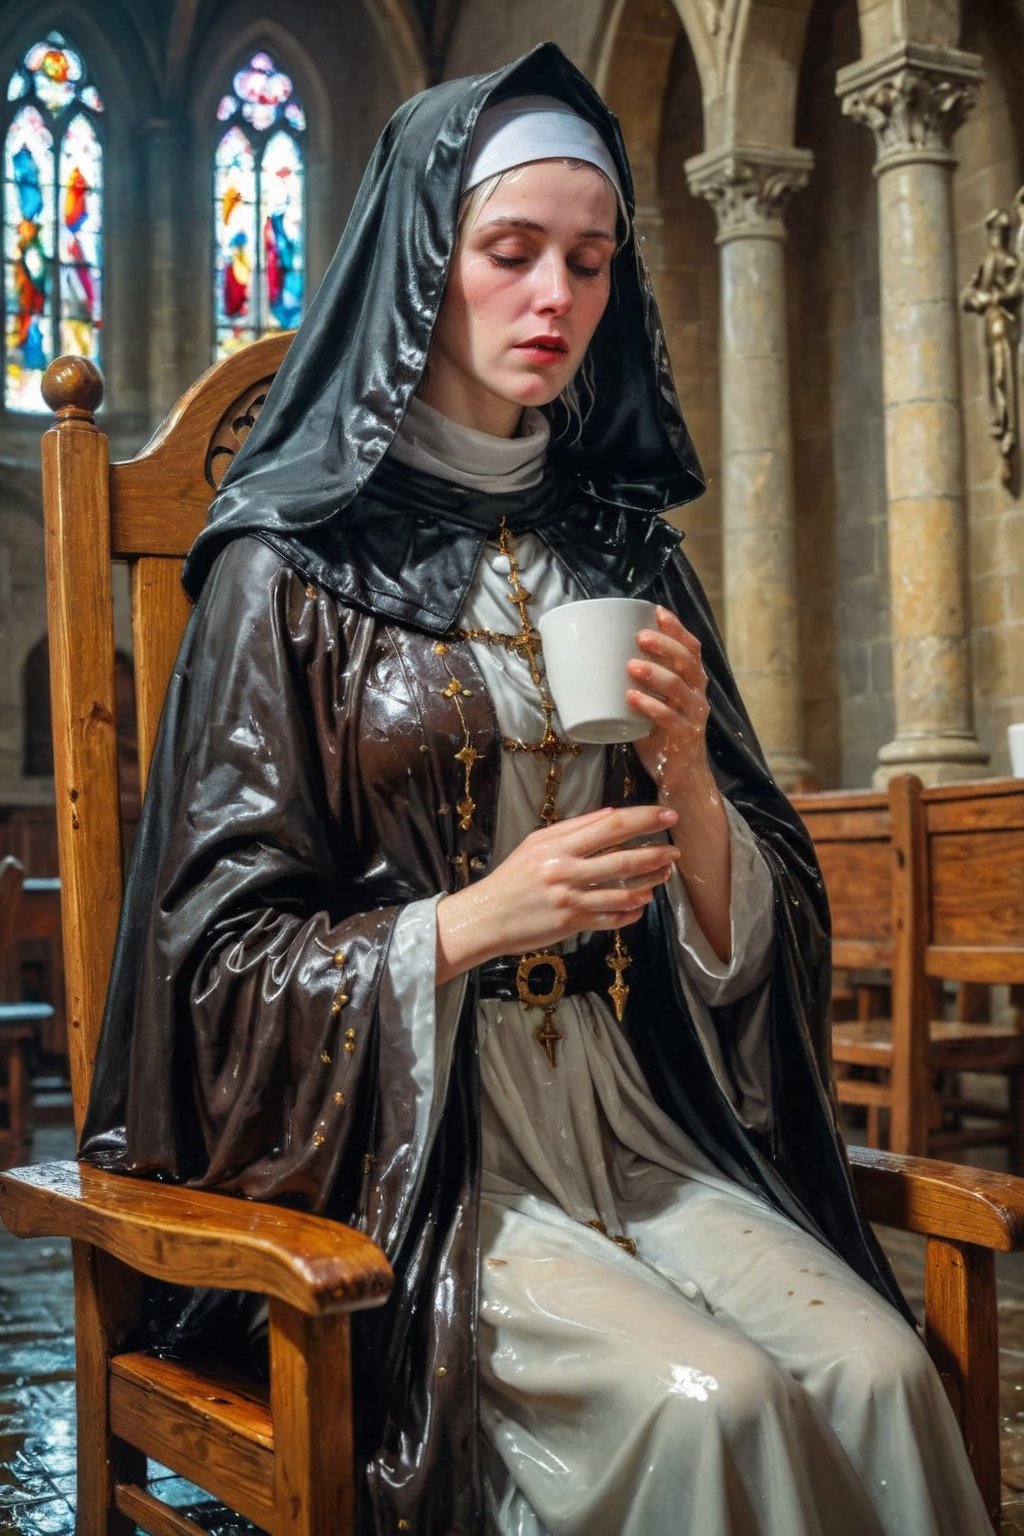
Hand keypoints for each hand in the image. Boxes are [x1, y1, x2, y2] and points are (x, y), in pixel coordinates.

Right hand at [436, 804, 679, 983]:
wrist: (487, 916)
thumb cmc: (512, 877)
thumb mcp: (536, 843)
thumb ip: (573, 827)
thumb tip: (610, 814)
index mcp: (558, 845)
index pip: (611, 826)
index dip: (644, 819)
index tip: (667, 815)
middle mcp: (566, 871)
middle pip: (623, 858)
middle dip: (656, 853)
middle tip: (674, 851)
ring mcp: (571, 900)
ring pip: (624, 891)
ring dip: (650, 883)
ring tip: (664, 876)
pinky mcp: (573, 924)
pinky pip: (612, 918)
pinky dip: (632, 911)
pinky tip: (641, 905)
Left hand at [627, 607, 717, 811]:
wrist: (681, 780)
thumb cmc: (661, 737)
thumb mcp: (652, 705)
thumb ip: (636, 685)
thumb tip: (596, 662)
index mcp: (691, 683)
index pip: (691, 649)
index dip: (677, 629)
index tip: (657, 611)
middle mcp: (697, 696)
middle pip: (687, 662)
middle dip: (665, 645)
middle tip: (639, 637)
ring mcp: (694, 717)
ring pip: (681, 688)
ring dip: (656, 674)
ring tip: (631, 666)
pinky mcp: (685, 739)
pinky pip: (670, 719)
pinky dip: (651, 707)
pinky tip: (631, 698)